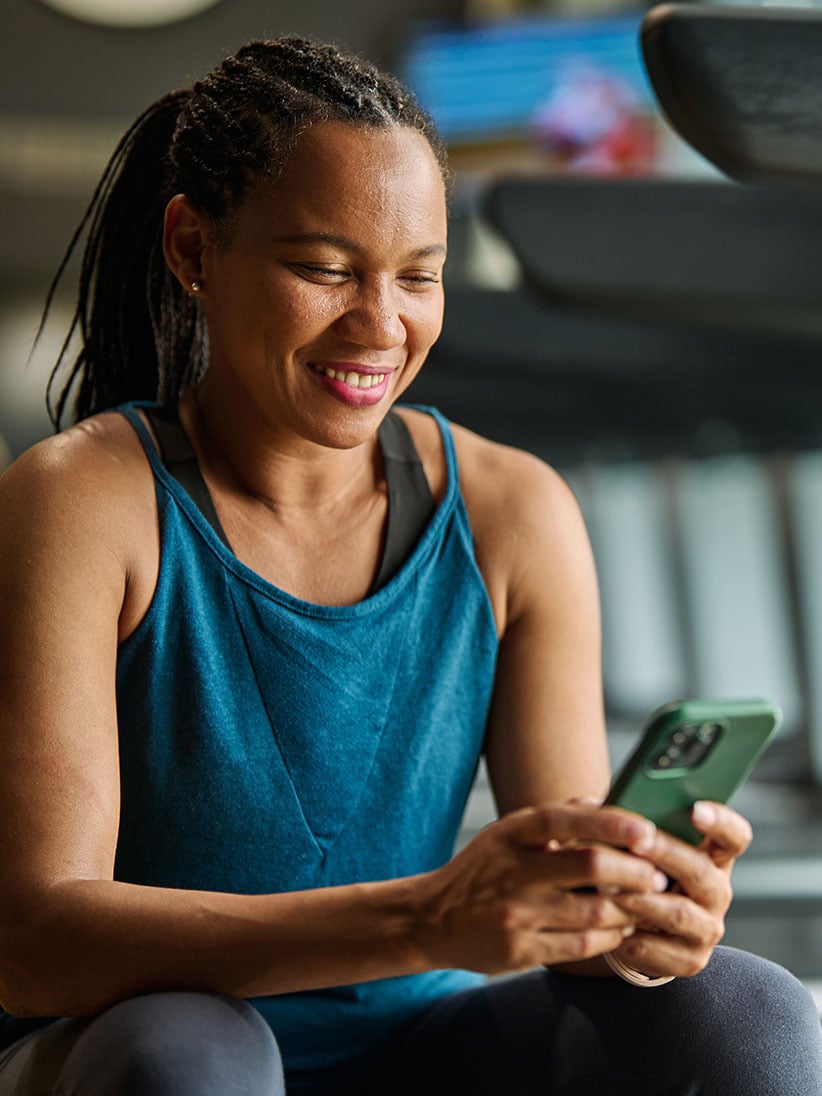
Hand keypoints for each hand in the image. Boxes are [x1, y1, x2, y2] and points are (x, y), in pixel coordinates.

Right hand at [413, 802, 668, 975]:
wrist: (431, 919)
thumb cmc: (482, 870)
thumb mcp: (506, 834)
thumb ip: (554, 817)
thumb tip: (603, 802)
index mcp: (511, 833)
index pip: (567, 819)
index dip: (612, 822)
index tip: (647, 830)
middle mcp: (513, 870)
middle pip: (590, 865)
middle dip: (635, 871)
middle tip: (658, 875)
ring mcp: (517, 913)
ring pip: (594, 910)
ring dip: (629, 907)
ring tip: (646, 903)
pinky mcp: (521, 950)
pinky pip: (582, 945)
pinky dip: (610, 936)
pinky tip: (619, 929)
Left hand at [608, 800, 752, 977]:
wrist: (635, 926)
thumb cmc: (637, 870)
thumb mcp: (639, 845)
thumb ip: (631, 824)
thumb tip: (601, 805)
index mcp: (713, 856)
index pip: (734, 836)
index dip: (720, 822)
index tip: (694, 809)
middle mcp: (718, 892)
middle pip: (701, 871)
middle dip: (665, 853)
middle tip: (636, 841)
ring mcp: (708, 928)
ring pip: (679, 913)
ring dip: (642, 899)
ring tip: (608, 887)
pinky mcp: (690, 960)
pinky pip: (658, 948)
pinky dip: (630, 936)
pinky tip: (608, 924)